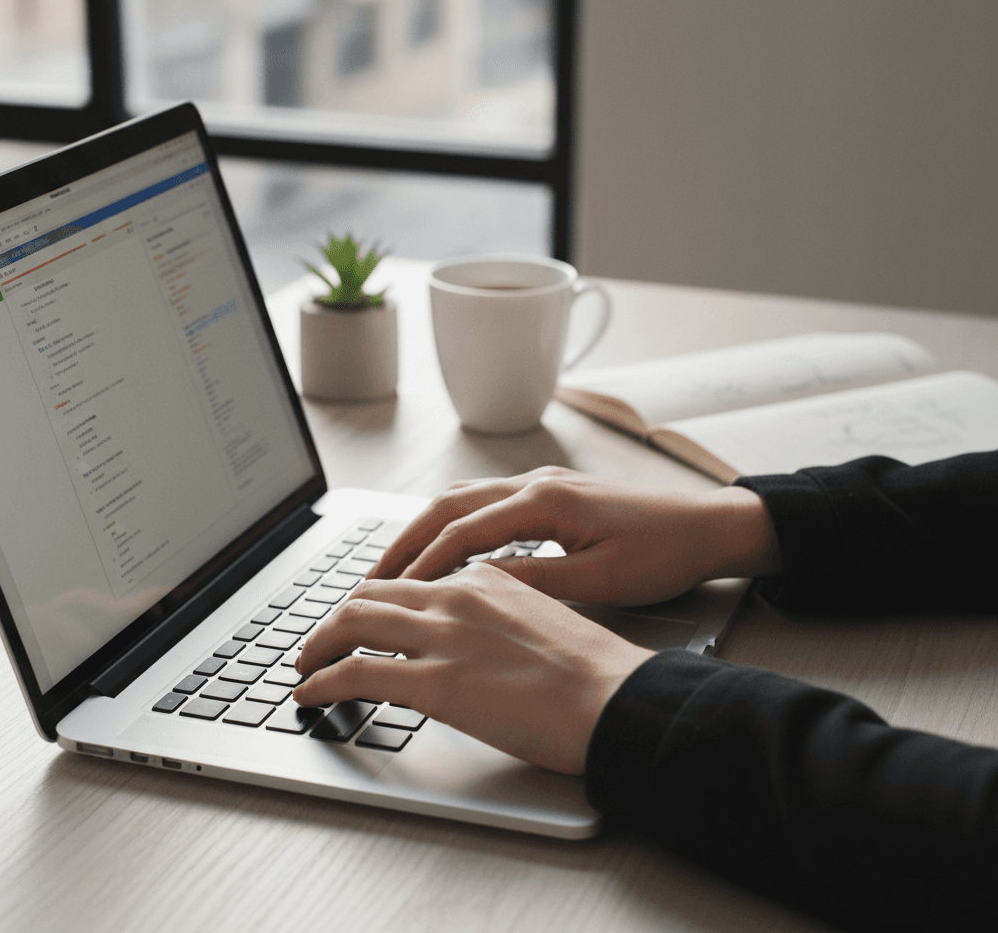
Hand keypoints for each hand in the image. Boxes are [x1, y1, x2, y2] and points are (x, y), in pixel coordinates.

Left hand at [293, 565, 653, 773]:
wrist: (617, 698)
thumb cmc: (593, 670)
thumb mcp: (543, 619)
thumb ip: (500, 615)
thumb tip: (475, 635)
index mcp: (485, 579)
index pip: (411, 578)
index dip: (377, 598)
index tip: (361, 617)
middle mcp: (456, 596)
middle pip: (371, 592)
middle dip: (335, 616)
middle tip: (320, 638)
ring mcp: (442, 636)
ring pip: (351, 622)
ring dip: (317, 643)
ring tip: (304, 663)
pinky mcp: (434, 682)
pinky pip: (355, 674)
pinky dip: (322, 681)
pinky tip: (310, 694)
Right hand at [367, 467, 779, 606]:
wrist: (709, 527)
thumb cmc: (664, 553)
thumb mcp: (600, 581)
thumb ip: (535, 584)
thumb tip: (476, 590)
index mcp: (546, 501)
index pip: (463, 532)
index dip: (421, 565)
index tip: (386, 594)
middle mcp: (537, 483)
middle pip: (450, 505)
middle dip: (406, 540)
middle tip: (369, 576)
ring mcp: (543, 483)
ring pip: (464, 498)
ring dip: (426, 529)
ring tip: (395, 565)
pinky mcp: (553, 494)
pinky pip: (487, 503)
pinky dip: (455, 524)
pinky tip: (446, 550)